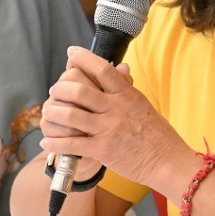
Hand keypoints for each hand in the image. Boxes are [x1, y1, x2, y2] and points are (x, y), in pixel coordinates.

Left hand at [40, 46, 194, 188]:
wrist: (168, 162)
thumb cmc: (158, 134)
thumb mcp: (144, 105)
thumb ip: (127, 89)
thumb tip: (120, 68)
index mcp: (126, 95)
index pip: (102, 69)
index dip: (83, 58)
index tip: (71, 53)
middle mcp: (115, 109)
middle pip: (79, 90)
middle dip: (61, 88)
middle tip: (55, 90)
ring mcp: (108, 129)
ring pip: (71, 114)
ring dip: (54, 112)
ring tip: (47, 112)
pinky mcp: (102, 150)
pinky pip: (72, 144)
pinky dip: (54, 143)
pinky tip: (46, 142)